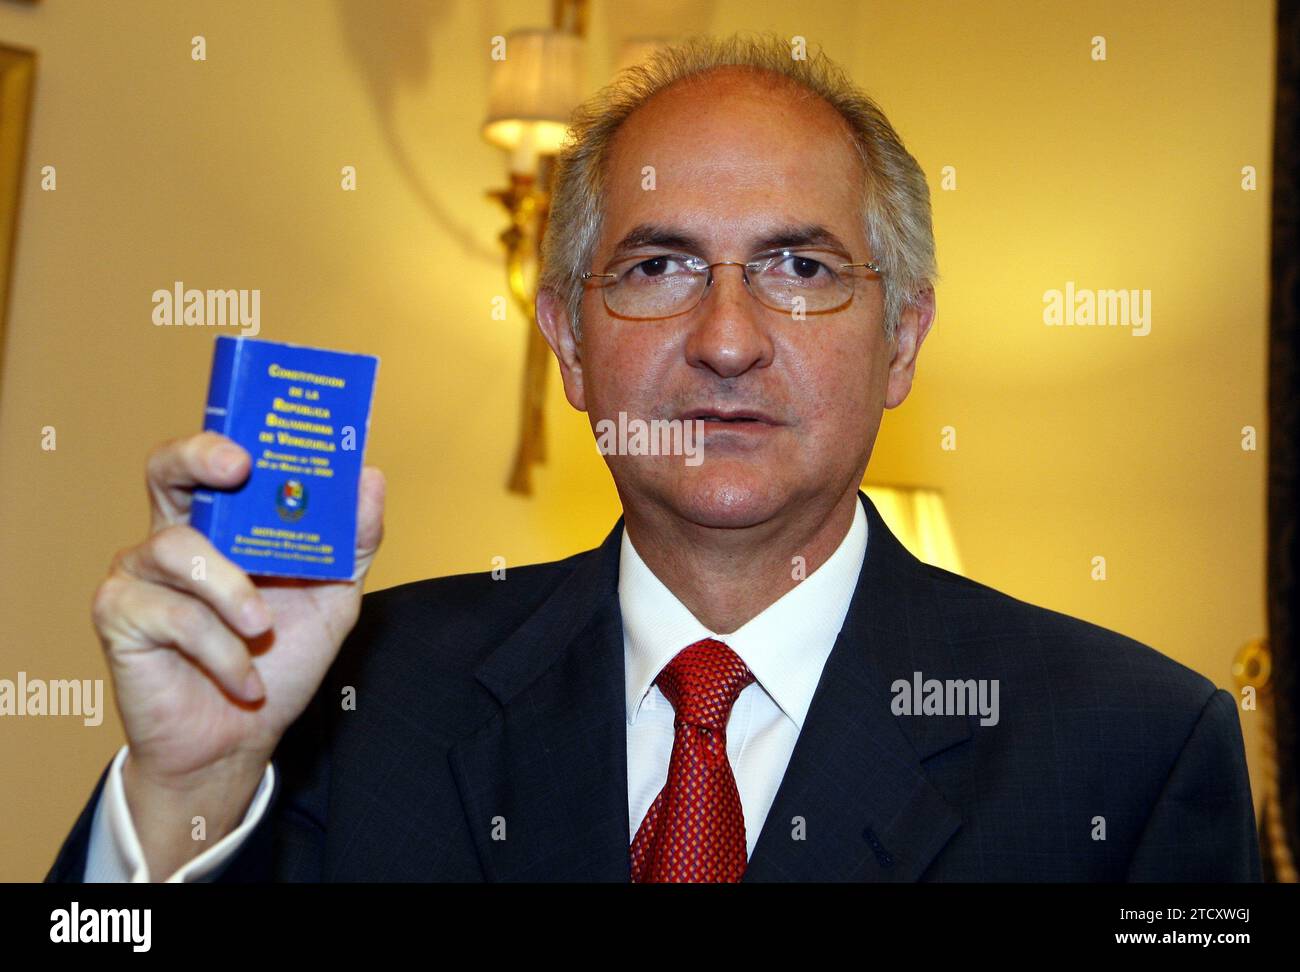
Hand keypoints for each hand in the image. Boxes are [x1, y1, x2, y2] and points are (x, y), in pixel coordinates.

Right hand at [90, 430, 384, 875]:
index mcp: (226, 523)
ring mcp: (141, 573)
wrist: (238, 742)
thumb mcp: (333, 598)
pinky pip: (172, 615)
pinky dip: (220, 650)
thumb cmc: (279, 661)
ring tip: (261, 632)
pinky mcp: (120, 616)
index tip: (266, 435)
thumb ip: (351, 541)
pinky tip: (244, 680)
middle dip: (200, 456)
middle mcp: (177, 535)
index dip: (236, 434)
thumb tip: (370, 476)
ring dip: (231, 591)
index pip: (220, 458)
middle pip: (167, 467)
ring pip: (178, 548)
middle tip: (238, 467)